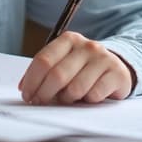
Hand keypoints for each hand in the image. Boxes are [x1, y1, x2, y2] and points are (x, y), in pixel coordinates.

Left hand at [18, 31, 134, 104]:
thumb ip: (45, 70)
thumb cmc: (83, 67)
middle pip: (57, 75)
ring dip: (67, 99)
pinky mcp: (116, 74)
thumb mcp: (64, 61)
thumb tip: (24, 87)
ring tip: (67, 98)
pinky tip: (86, 97)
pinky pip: (93, 95)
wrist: (116, 67)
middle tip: (39, 102)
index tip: (26, 93)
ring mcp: (103, 59)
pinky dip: (86, 101)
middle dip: (44, 93)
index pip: (44, 59)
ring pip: (75, 88)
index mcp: (68, 39)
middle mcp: (86, 46)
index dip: (31, 79)